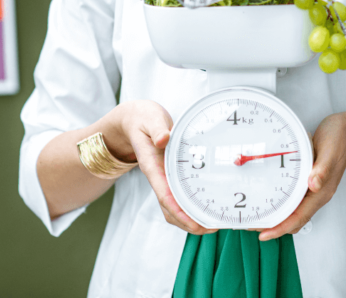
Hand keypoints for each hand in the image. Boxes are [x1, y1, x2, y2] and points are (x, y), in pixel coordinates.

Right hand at [118, 100, 213, 235]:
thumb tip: (163, 139)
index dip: (179, 212)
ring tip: (211, 224)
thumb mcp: (150, 118)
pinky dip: (189, 208)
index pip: (164, 195)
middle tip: (212, 227)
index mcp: (152, 166)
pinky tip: (205, 208)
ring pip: (173, 207)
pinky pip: (177, 198)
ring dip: (189, 219)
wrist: (133, 120)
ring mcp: (162, 179)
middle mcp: (156, 177)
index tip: (194, 223)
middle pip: (169, 208)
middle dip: (188, 222)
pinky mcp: (168, 176)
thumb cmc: (143, 119)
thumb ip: (157, 128)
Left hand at [258, 112, 345, 240]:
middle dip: (274, 226)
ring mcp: (314, 189)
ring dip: (276, 216)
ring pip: (293, 211)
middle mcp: (317, 194)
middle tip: (251, 224)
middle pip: (294, 219)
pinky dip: (281, 203)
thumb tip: (313, 185)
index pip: (299, 218)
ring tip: (256, 214)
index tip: (263, 235)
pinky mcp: (309, 182)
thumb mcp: (330, 150)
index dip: (281, 228)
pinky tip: (269, 197)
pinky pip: (294, 199)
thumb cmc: (339, 138)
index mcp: (321, 192)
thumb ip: (322, 168)